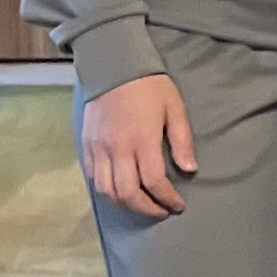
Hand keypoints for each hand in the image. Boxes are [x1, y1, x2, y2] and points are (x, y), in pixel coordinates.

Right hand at [81, 73, 196, 215]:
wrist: (113, 66)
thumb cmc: (149, 86)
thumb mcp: (175, 109)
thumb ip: (182, 142)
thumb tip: (190, 170)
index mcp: (142, 140)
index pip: (154, 182)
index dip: (167, 199)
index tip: (177, 205)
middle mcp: (117, 148)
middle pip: (128, 193)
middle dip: (146, 209)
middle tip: (162, 211)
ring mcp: (98, 147)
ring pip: (106, 190)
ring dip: (125, 204)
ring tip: (142, 204)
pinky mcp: (86, 144)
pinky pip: (92, 176)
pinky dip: (106, 189)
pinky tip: (121, 189)